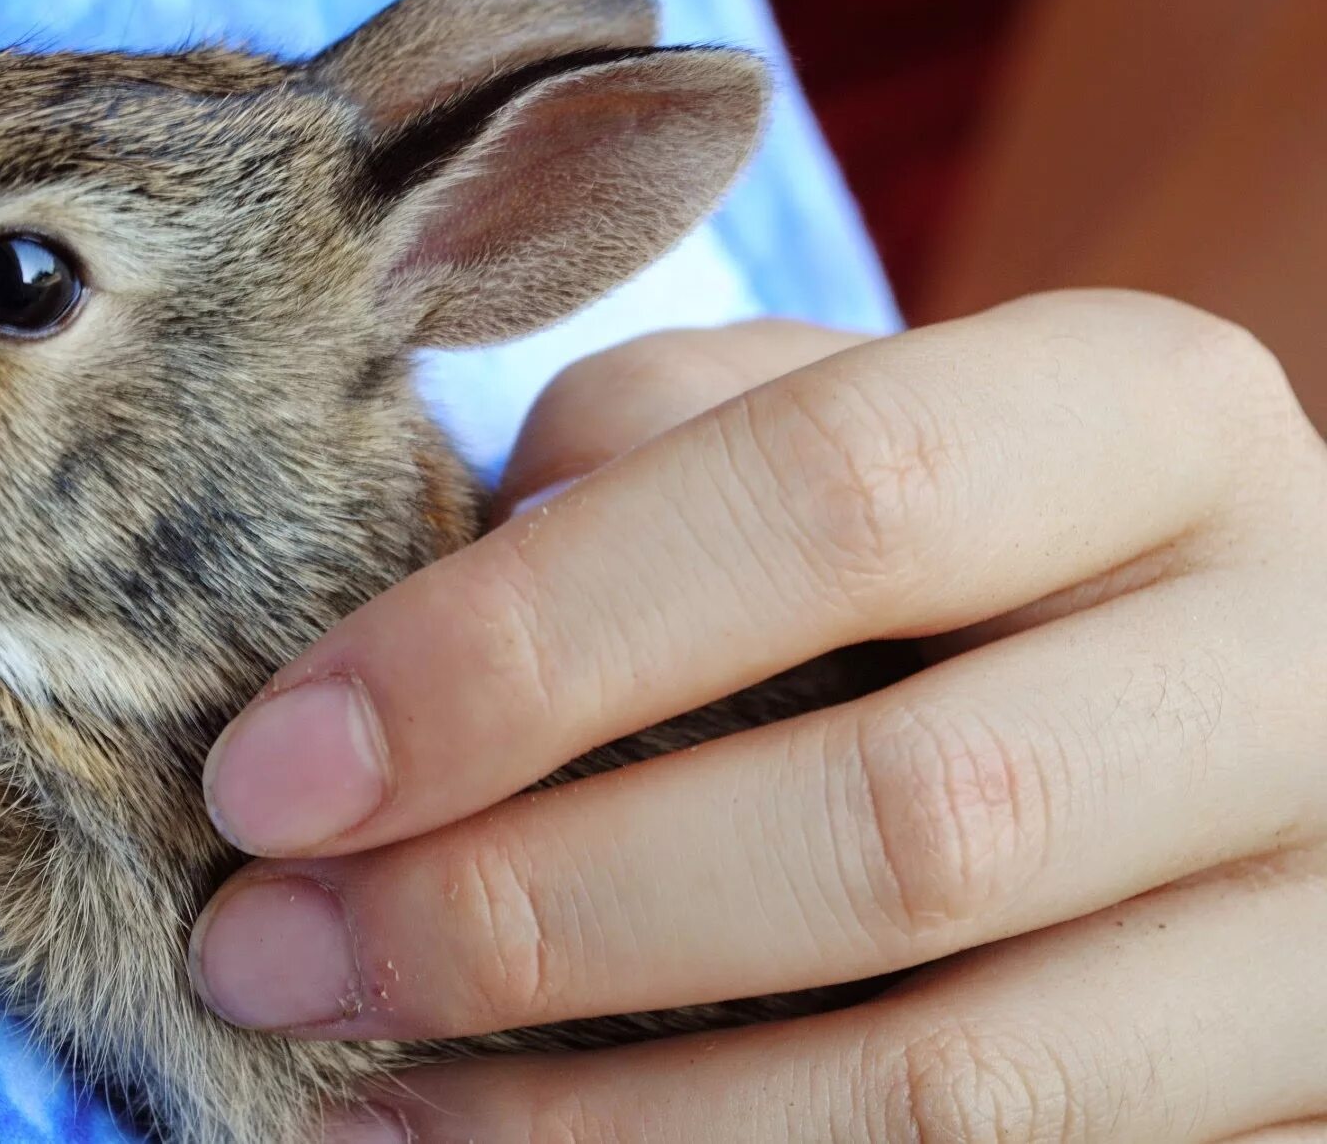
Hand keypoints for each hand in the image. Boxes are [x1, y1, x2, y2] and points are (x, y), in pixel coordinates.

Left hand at [190, 291, 1326, 1141]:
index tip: (274, 775)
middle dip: (533, 908)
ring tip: (365, 1102)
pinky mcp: (1293, 1101)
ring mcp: (1319, 923)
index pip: (829, 497)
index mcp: (1150, 421)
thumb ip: (648, 459)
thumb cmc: (951, 533)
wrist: (1200, 684)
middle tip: (271, 953)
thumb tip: (410, 649)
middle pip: (907, 820)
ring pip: (963, 1081)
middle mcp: (1290, 661)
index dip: (521, 649)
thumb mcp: (820, 426)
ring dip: (611, 1117)